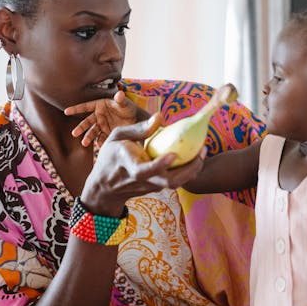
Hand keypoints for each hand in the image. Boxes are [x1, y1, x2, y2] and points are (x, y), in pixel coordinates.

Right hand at [64, 90, 143, 146]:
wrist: (136, 119)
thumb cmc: (128, 107)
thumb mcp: (124, 103)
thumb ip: (120, 99)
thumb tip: (120, 94)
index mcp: (100, 105)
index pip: (86, 107)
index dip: (76, 109)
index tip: (66, 111)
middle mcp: (99, 115)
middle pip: (87, 122)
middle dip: (81, 127)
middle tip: (74, 133)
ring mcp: (102, 125)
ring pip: (93, 131)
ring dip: (88, 137)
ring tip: (84, 143)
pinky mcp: (107, 132)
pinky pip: (102, 138)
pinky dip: (100, 141)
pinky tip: (99, 145)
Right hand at [80, 113, 205, 216]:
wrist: (104, 188)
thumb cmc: (110, 157)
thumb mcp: (116, 137)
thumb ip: (139, 128)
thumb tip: (160, 116)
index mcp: (128, 165)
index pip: (145, 170)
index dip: (160, 165)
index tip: (173, 155)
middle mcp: (141, 179)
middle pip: (169, 181)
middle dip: (189, 169)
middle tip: (203, 150)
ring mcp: (150, 187)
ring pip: (175, 184)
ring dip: (192, 170)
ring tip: (203, 152)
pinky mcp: (156, 189)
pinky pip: (174, 182)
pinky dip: (187, 171)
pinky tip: (194, 156)